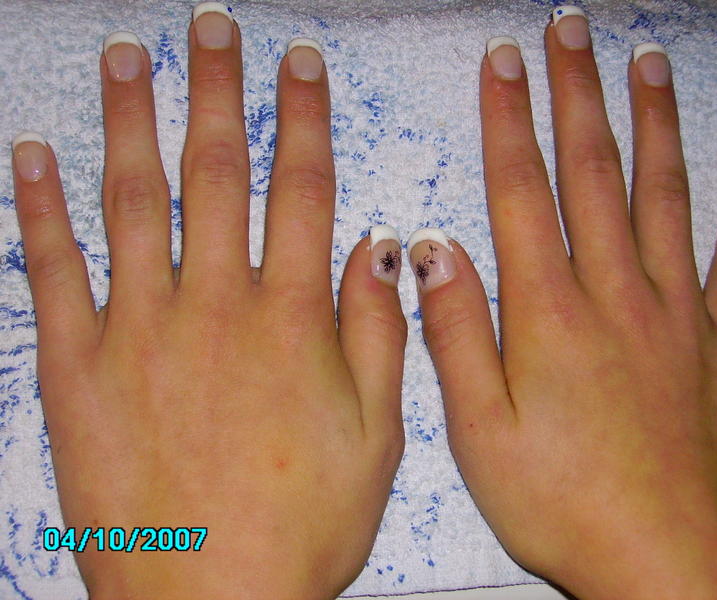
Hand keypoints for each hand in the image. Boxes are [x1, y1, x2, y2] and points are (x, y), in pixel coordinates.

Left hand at [11, 4, 405, 598]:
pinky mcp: (78, 369)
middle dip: (219, 92)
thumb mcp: (378, 439)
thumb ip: (378, 334)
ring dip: (133, 119)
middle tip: (214, 27)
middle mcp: (214, 307)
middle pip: (217, 174)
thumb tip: (380, 249)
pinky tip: (35, 153)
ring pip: (136, 200)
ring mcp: (139, 332)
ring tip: (132, 55)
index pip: (302, 191)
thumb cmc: (300, 528)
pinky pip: (54, 270)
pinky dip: (40, 207)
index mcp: (290, 321)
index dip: (302, 120)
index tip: (298, 66)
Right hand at [406, 8, 716, 599]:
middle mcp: (616, 294)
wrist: (669, 559)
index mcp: (550, 313)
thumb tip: (431, 250)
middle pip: (594, 173)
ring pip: (665, 196)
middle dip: (578, 94)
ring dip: (654, 124)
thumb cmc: (564, 501)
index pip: (523, 191)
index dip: (511, 119)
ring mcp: (676, 312)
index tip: (505, 61)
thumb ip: (457, 334)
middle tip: (572, 29)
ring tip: (647, 63)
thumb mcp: (479, 433)